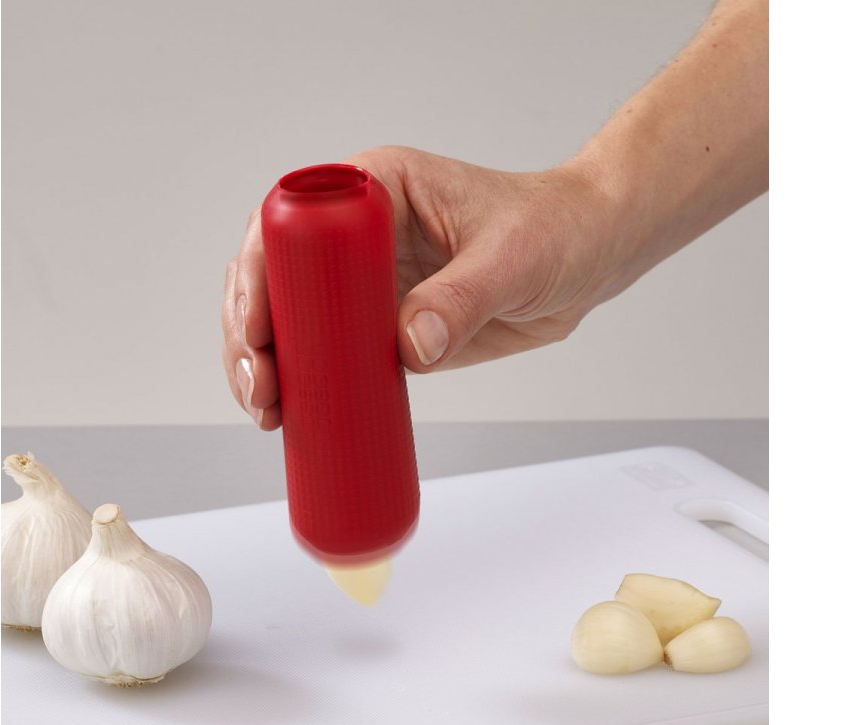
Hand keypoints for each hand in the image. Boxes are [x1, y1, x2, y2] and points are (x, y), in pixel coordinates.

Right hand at [221, 146, 619, 428]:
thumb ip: (462, 297)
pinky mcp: (386, 323)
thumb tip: (408, 346)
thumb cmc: (554, 229)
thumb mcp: (512, 257)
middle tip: (259, 388)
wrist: (589, 256)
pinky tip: (293, 416)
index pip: (291, 222)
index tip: (256, 325)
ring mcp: (368, 281)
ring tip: (268, 412)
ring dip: (270, 365)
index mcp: (376, 190)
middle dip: (252, 333)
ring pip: (295, 320)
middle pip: (276, 277)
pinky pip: (333, 353)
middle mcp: (359, 234)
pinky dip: (310, 384)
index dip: (259, 273)